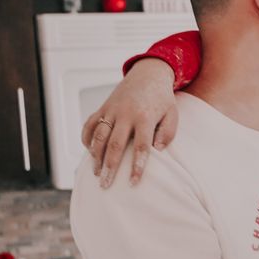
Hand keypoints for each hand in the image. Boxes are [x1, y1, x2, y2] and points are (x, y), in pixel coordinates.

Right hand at [81, 58, 177, 187]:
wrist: (148, 74)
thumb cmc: (162, 99)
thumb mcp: (172, 114)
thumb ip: (168, 133)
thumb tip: (158, 150)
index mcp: (145, 117)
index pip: (141, 147)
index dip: (136, 166)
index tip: (133, 183)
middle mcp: (125, 114)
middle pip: (115, 144)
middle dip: (109, 167)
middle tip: (106, 185)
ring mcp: (111, 110)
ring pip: (99, 136)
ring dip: (95, 156)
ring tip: (96, 174)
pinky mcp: (103, 107)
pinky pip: (90, 124)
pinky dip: (86, 139)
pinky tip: (89, 153)